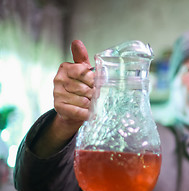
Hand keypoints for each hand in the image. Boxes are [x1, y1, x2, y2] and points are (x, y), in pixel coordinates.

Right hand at [32, 40, 94, 157]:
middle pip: (86, 88)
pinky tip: (89, 113)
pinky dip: (87, 114)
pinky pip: (79, 111)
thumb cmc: (80, 87)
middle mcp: (58, 80)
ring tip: (90, 104)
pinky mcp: (58, 107)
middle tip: (94, 96)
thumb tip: (76, 42)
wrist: (71, 110)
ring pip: (84, 100)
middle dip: (94, 94)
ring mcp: (57, 94)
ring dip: (91, 104)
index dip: (94, 80)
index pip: (85, 72)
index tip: (95, 84)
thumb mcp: (82, 70)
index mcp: (65, 68)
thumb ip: (81, 58)